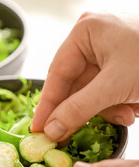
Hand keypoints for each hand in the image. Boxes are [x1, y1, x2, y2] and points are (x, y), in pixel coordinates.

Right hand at [31, 12, 138, 141]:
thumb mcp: (116, 85)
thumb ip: (79, 108)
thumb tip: (51, 129)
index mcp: (85, 32)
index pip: (57, 74)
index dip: (47, 105)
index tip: (37, 128)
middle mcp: (91, 40)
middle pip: (73, 84)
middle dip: (82, 109)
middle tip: (69, 134)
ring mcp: (105, 51)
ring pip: (90, 90)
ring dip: (104, 109)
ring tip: (125, 114)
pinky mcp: (118, 64)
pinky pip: (105, 90)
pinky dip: (116, 104)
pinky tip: (132, 108)